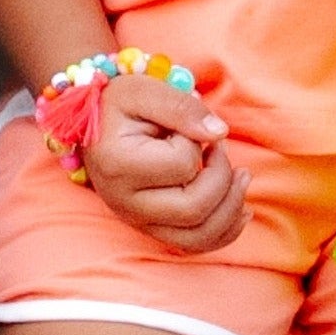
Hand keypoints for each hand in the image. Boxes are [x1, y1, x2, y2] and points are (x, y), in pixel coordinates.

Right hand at [78, 75, 248, 254]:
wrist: (93, 127)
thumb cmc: (119, 106)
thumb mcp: (145, 90)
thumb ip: (182, 107)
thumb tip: (219, 133)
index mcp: (119, 166)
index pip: (182, 165)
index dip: (197, 142)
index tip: (186, 128)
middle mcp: (125, 203)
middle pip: (194, 209)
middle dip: (222, 177)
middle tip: (220, 148)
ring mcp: (137, 220)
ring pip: (198, 236)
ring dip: (231, 208)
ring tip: (242, 177)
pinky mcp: (150, 228)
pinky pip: (194, 244)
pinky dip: (225, 231)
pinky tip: (241, 208)